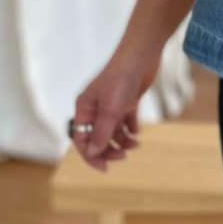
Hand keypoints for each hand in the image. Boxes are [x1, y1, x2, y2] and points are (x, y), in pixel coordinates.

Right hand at [69, 35, 162, 172]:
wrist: (141, 55)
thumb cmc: (121, 80)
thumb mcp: (110, 111)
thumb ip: (102, 133)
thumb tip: (92, 153)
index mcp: (84, 108)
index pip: (81, 139)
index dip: (91, 155)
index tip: (105, 168)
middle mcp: (95, 107)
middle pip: (97, 137)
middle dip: (109, 149)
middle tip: (123, 156)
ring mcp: (111, 104)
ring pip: (113, 131)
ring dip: (122, 141)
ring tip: (135, 145)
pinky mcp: (126, 100)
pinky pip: (126, 121)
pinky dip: (131, 129)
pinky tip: (137, 132)